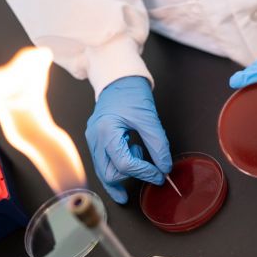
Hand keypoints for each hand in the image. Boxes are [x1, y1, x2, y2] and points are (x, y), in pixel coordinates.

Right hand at [86, 76, 171, 203]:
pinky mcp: (96, 141)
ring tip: (140, 162)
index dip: (144, 172)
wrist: (118, 79)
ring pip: (104, 172)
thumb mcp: (149, 118)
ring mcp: (93, 140)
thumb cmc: (130, 93)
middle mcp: (94, 138)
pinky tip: (131, 168)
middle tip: (151, 175)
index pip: (124, 164)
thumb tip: (164, 167)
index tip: (160, 174)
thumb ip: (158, 145)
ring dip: (124, 174)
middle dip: (131, 177)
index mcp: (106, 131)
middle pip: (109, 174)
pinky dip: (118, 169)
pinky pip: (104, 164)